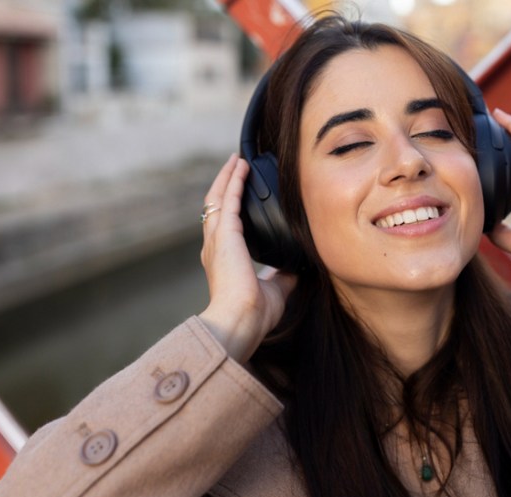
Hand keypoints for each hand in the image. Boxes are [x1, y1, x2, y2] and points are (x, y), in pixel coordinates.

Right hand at [198, 154, 296, 361]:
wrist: (239, 321)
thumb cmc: (252, 315)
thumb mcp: (274, 291)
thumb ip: (281, 276)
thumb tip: (295, 267)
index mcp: (224, 260)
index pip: (224, 226)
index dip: (230, 207)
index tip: (240, 192)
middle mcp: (215, 247)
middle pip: (216, 206)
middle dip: (224, 184)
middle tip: (235, 166)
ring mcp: (216, 240)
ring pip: (217, 198)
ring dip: (227, 176)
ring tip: (236, 160)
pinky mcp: (224, 234)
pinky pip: (228, 199)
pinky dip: (234, 180)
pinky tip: (241, 166)